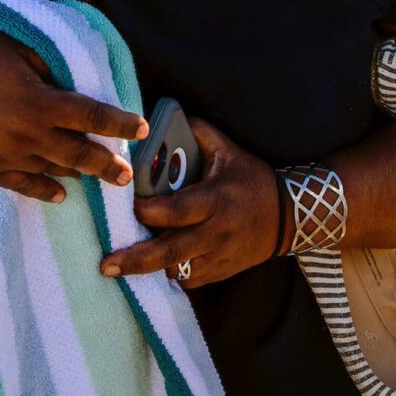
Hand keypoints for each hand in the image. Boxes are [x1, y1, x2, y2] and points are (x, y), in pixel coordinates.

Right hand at [0, 30, 147, 203]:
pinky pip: (23, 185)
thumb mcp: (12, 47)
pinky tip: (60, 195)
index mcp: (38, 101)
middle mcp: (27, 134)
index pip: (91, 115)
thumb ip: (45, 65)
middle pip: (79, 154)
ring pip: (54, 171)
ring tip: (100, 178)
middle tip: (127, 175)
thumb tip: (68, 78)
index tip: (141, 126)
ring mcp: (6, 155)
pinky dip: (45, 191)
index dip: (120, 122)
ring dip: (80, 175)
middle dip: (108, 164)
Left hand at [100, 118, 280, 287]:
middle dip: (135, 259)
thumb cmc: (253, 180)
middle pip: (170, 251)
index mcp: (215, 200)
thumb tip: (171, 117)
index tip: (128, 205)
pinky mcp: (220, 271)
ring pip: (176, 270)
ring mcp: (218, 256)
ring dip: (148, 268)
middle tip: (106, 264)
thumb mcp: (229, 151)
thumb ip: (200, 133)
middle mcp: (215, 232)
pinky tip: (152, 268)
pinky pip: (188, 279)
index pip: (176, 210)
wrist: (289, 217)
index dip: (148, 210)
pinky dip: (170, 274)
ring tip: (120, 266)